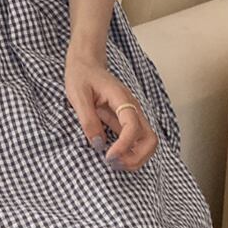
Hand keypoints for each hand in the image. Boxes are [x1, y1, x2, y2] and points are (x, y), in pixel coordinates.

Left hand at [64, 46, 158, 171]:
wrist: (86, 63)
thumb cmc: (81, 76)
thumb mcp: (78, 96)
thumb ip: (88, 120)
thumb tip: (99, 145)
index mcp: (122, 99)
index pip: (133, 127)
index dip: (124, 146)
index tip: (107, 156)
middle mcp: (132, 108)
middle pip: (150, 139)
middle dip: (136, 157)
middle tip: (113, 163)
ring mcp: (131, 115)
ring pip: (147, 142)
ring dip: (135, 158)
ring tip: (113, 162)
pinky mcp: (126, 121)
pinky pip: (136, 141)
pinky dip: (130, 153)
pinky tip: (114, 156)